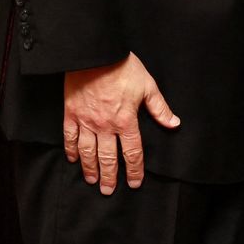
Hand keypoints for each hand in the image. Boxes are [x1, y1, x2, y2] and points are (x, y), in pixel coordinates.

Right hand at [62, 52, 180, 194]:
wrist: (95, 53)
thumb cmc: (122, 67)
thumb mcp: (147, 85)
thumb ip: (159, 108)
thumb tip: (174, 123)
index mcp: (126, 120)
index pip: (132, 152)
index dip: (134, 169)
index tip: (135, 182)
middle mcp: (105, 125)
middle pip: (108, 157)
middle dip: (110, 176)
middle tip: (109, 190)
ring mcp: (86, 120)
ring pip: (88, 152)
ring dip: (90, 168)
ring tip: (92, 180)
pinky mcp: (71, 113)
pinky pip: (70, 136)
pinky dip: (71, 149)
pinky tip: (73, 159)